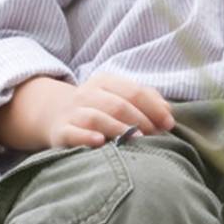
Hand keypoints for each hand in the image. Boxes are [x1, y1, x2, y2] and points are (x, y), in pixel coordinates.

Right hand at [1, 72, 175, 150]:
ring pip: (96, 117)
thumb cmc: (100, 108)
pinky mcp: (60, 131)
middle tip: (154, 135)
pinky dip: (87, 137)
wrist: (55, 114)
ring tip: (135, 139)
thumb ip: (147, 100)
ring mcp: (72, 112)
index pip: (134, 92)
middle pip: (118, 105)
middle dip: (140, 120)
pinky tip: (101, 142)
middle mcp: (87, 94)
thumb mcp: (121, 96)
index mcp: (106, 82)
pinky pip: (73, 133)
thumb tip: (168, 111)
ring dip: (118, 128)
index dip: (154, 108)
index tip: (168, 124)